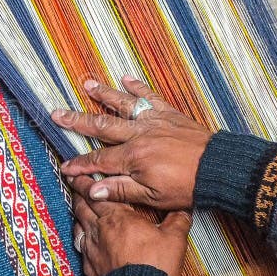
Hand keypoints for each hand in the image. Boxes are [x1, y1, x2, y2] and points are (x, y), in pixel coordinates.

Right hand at [52, 76, 211, 210]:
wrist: (218, 168)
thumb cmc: (187, 186)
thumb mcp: (152, 196)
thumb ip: (121, 190)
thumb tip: (92, 189)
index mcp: (133, 158)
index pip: (98, 161)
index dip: (80, 164)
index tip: (65, 167)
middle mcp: (139, 135)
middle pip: (101, 126)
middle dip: (77, 121)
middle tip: (57, 114)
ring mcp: (153, 121)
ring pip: (123, 106)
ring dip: (104, 95)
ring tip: (87, 84)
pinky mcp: (169, 114)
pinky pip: (150, 97)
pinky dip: (138, 87)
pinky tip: (126, 79)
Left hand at [72, 175, 190, 275]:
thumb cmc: (154, 266)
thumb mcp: (174, 239)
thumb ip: (177, 220)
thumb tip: (182, 209)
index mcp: (118, 217)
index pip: (96, 193)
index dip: (86, 183)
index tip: (81, 175)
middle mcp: (99, 229)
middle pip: (82, 206)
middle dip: (78, 193)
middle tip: (75, 184)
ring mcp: (91, 247)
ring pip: (78, 224)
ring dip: (78, 213)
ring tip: (78, 206)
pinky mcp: (88, 265)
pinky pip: (80, 244)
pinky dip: (80, 235)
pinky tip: (84, 235)